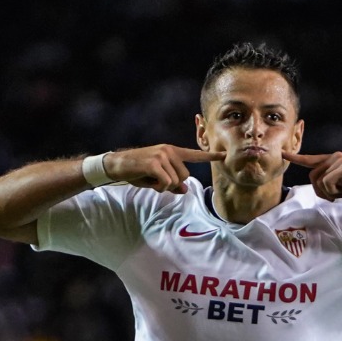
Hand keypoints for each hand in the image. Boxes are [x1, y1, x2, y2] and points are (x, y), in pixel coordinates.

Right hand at [103, 145, 221, 192]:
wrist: (118, 164)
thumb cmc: (138, 170)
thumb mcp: (158, 177)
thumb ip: (173, 182)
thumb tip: (184, 189)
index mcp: (172, 151)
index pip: (194, 154)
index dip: (210, 157)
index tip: (224, 155)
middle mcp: (169, 151)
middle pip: (185, 176)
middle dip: (172, 183)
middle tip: (156, 178)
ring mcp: (162, 156)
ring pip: (176, 181)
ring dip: (163, 185)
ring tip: (150, 178)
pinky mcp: (155, 163)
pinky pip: (166, 183)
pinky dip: (158, 187)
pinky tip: (149, 180)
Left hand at [284, 151, 341, 201]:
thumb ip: (330, 181)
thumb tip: (321, 188)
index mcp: (333, 160)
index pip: (311, 159)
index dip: (296, 158)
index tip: (283, 154)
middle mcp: (334, 157)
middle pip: (312, 175)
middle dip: (320, 191)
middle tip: (334, 197)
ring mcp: (339, 160)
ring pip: (319, 180)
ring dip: (328, 193)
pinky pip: (327, 182)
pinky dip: (334, 192)